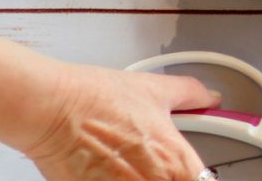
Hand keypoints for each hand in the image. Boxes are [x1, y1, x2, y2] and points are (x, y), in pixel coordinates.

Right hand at [24, 63, 219, 180]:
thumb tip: (210, 97)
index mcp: (175, 161)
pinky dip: (111, 180)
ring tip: (124, 165)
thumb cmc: (97, 99)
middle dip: (167, 177)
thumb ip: (190, 95)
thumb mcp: (156, 89)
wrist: (52, 108)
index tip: (190, 172)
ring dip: (138, 179)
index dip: (196, 178)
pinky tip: (106, 169)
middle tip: (148, 164)